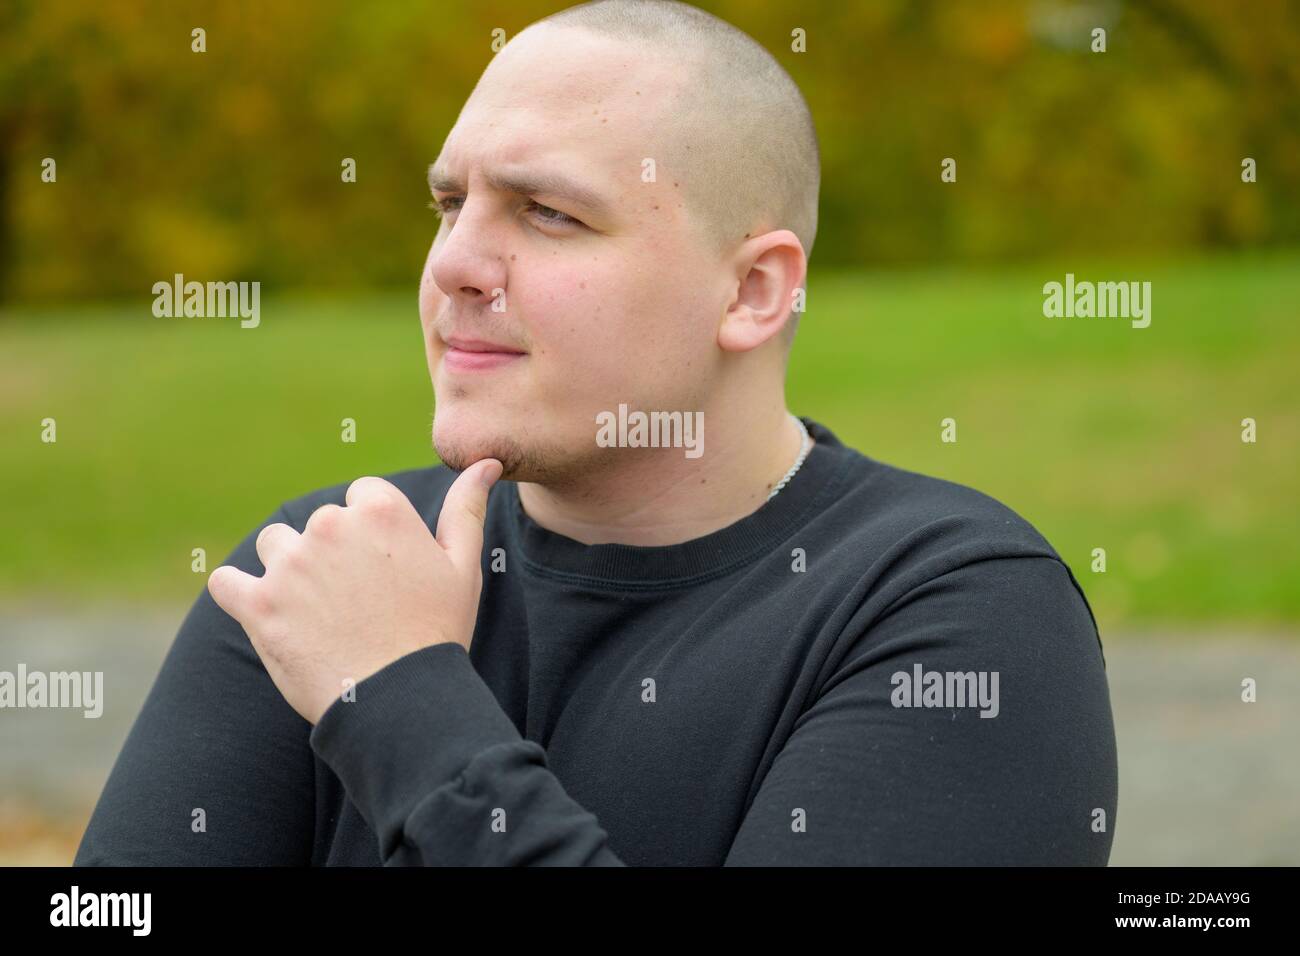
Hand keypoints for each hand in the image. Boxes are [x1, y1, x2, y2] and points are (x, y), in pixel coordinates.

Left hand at [207, 458, 502, 724]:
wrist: (401, 700)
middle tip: (356, 603)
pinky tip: (264, 613)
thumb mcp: (463, 567)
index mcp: (380, 510)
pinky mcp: (258, 604)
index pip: (360, 497)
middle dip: (331, 555)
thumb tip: (485, 463)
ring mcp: (290, 565)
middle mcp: (330, 525)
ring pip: (273, 546)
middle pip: (318, 523)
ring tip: (317, 614)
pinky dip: (238, 594)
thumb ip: (466, 508)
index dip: (371, 535)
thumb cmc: (438, 632)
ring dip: (286, 571)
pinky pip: (226, 581)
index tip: (381, 571)